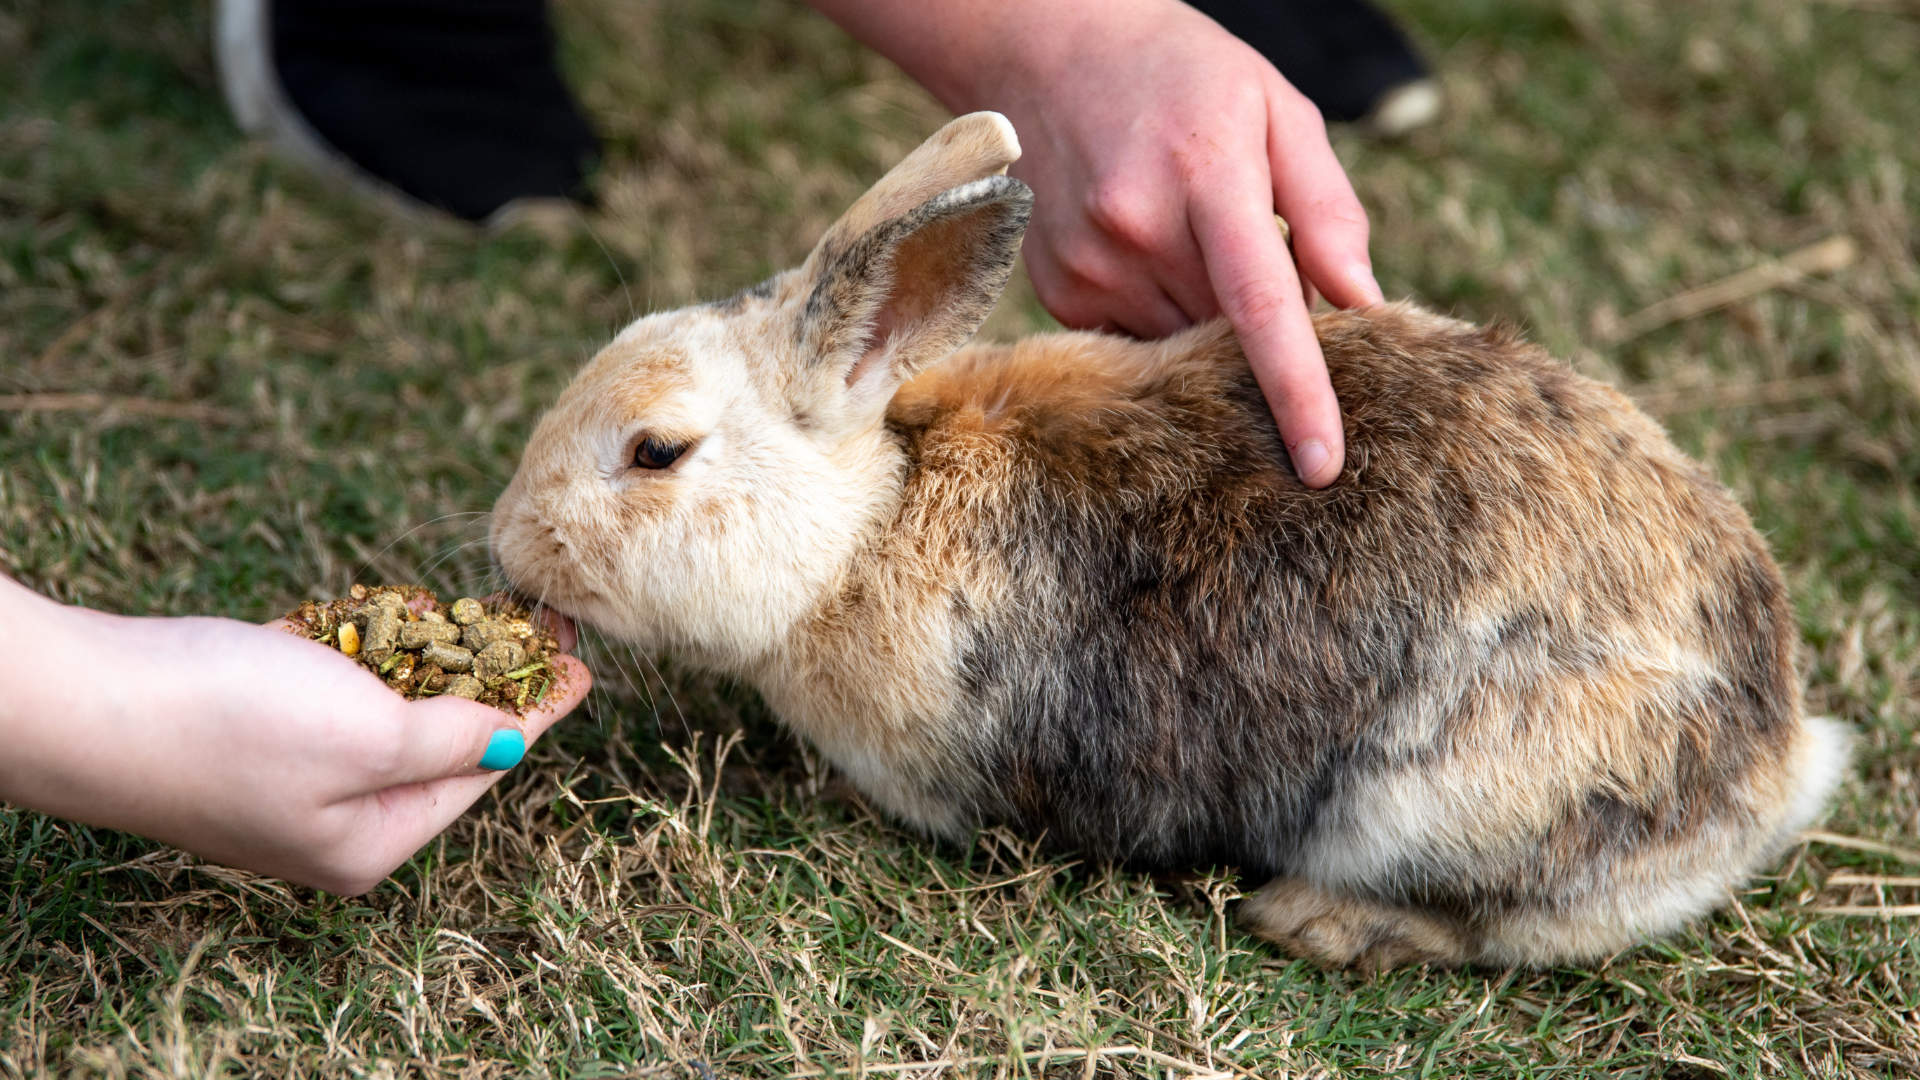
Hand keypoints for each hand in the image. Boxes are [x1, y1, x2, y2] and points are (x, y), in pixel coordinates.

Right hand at [0, 575, 590, 894]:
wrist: (84, 699)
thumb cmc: (231, 722)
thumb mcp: (371, 733)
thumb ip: (452, 740)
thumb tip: (511, 742)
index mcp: (372, 842)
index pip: (483, 769)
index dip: (538, 708)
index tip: (583, 660)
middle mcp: (333, 820)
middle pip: (439, 739)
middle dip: (490, 675)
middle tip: (540, 619)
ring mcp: (285, 773)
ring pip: (384, 705)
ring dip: (428, 655)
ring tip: (482, 609)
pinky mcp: (244, 723)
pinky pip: (327, 683)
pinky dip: (360, 647)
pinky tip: (393, 612)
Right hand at [808, 0, 1382, 486]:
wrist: (1048, 51)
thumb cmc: (1183, 75)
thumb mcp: (1276, 108)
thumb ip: (1326, 208)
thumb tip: (1364, 304)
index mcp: (1206, 175)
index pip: (1260, 308)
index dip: (1297, 392)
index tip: (1322, 464)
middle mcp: (1135, 230)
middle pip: (1226, 342)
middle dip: (1263, 340)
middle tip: (1266, 274)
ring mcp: (1086, 267)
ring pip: (1180, 351)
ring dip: (1210, 330)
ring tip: (1200, 247)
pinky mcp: (1057, 292)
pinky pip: (1136, 343)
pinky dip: (1164, 319)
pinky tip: (1155, 258)